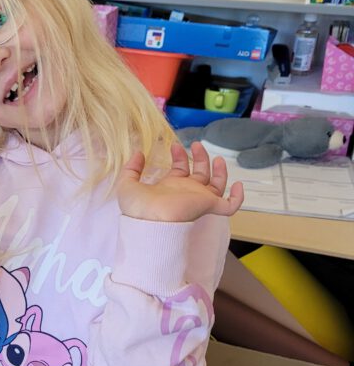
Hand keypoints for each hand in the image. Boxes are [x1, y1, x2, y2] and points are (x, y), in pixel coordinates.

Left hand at [116, 141, 243, 222]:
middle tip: (196, 144)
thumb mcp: (127, 183)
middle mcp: (186, 194)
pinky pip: (230, 206)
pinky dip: (237, 197)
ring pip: (217, 186)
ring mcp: (199, 200)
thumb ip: (131, 168)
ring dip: (219, 171)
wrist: (150, 221)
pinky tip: (238, 184)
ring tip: (216, 157)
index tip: (173, 146)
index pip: (180, 171)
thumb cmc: (138, 207)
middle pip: (200, 175)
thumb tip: (138, 153)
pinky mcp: (209, 206)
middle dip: (200, 158)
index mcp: (170, 189)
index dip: (180, 157)